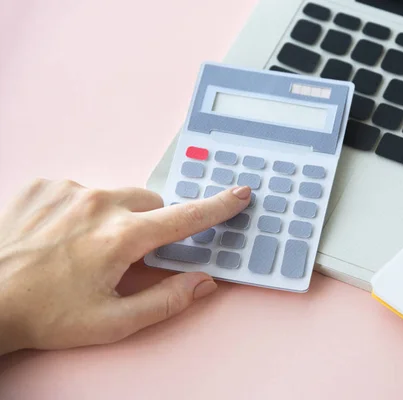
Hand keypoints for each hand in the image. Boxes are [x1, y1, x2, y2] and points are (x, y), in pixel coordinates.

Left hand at [0, 179, 250, 354]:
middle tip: (129, 254)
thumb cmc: (47, 314)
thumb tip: (203, 282)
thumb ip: (166, 300)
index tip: (238, 193)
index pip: (185, 217)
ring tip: (84, 248)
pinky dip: (83, 209)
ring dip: (114, 217)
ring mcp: (70, 190)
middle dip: (151, 224)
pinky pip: (82, 191)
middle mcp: (100, 204)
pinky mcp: (44, 185)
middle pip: (150, 203)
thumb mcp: (112, 322)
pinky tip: (60, 235)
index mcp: (122, 237)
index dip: (217, 207)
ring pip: (116, 196)